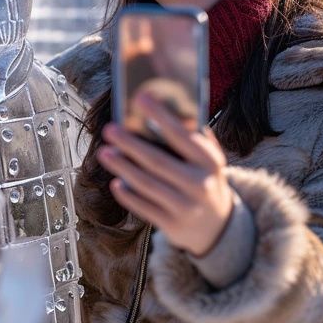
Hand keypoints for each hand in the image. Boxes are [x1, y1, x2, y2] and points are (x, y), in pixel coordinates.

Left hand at [97, 93, 232, 256]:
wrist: (217, 225)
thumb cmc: (204, 179)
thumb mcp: (207, 159)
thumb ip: (191, 137)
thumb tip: (160, 111)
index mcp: (211, 162)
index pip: (182, 136)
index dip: (160, 116)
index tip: (140, 97)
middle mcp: (201, 185)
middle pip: (158, 161)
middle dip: (130, 144)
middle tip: (109, 129)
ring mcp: (187, 207)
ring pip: (147, 185)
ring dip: (122, 167)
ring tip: (104, 152)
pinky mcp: (172, 225)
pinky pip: (145, 208)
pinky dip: (128, 195)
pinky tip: (116, 182)